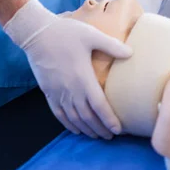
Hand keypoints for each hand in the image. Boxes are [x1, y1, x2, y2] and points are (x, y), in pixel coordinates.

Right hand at [4, 0, 131, 138]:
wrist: (37, 34)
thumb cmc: (66, 33)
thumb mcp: (92, 35)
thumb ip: (112, 46)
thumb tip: (131, 53)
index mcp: (83, 78)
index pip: (99, 106)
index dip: (109, 119)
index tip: (118, 130)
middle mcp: (71, 90)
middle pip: (88, 117)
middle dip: (100, 128)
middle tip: (111, 136)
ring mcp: (58, 93)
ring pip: (74, 118)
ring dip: (86, 129)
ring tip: (97, 136)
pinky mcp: (48, 92)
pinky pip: (58, 114)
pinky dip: (68, 124)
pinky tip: (76, 129)